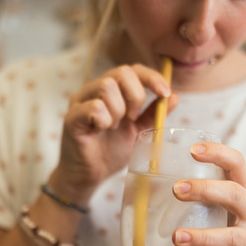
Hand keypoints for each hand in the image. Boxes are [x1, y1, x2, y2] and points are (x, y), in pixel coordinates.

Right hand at [49, 64, 176, 203]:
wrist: (90, 175)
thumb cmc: (110, 151)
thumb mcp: (138, 131)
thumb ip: (153, 113)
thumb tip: (174, 97)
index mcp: (111, 91)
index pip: (133, 70)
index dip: (151, 77)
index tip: (165, 93)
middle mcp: (93, 90)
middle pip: (120, 72)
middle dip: (135, 96)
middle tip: (133, 118)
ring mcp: (80, 101)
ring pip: (106, 86)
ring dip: (118, 110)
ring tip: (114, 127)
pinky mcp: (71, 117)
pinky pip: (94, 107)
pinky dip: (104, 121)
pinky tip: (101, 131)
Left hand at [166, 141, 245, 245]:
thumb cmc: (227, 219)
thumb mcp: (221, 199)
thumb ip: (196, 186)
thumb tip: (142, 173)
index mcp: (245, 188)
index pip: (237, 163)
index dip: (218, 153)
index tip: (193, 150)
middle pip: (236, 195)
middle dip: (206, 191)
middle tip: (176, 189)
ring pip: (230, 238)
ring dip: (203, 238)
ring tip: (177, 237)